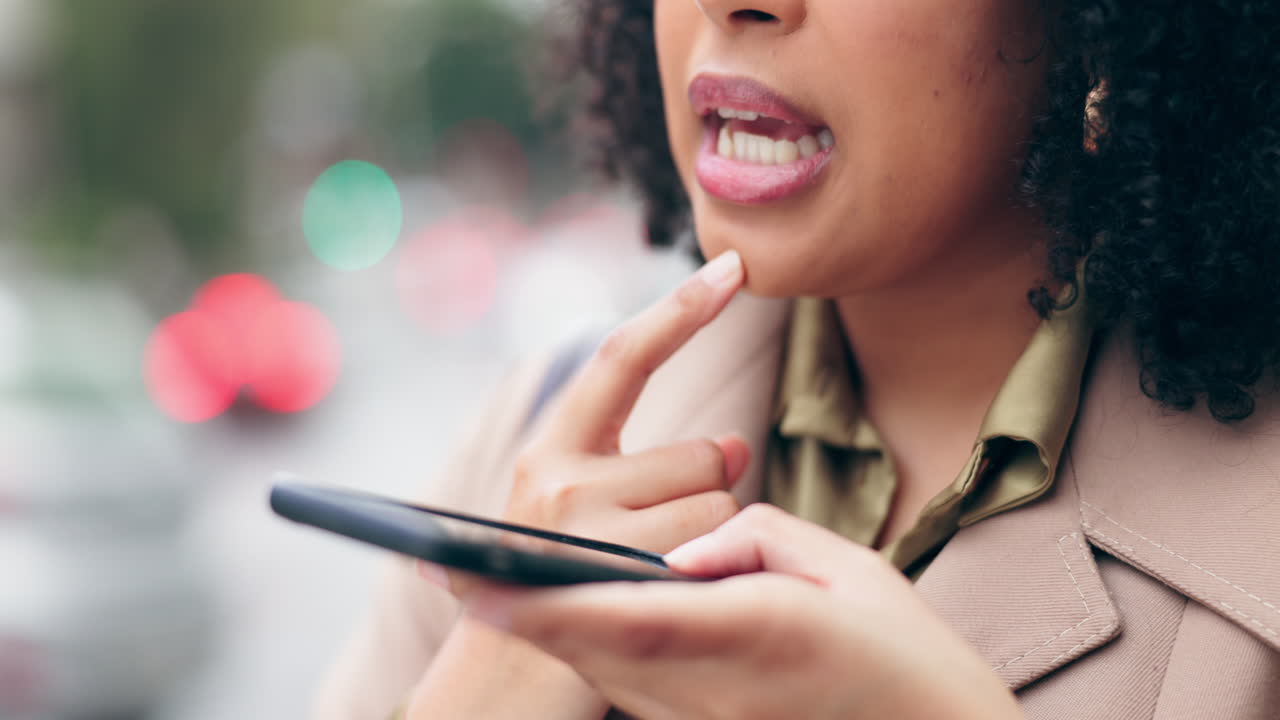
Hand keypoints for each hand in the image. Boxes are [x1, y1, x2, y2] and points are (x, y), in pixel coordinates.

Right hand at [423, 249, 750, 595]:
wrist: (499, 687)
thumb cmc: (552, 589)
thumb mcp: (576, 513)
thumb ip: (645, 466)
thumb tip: (732, 443)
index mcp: (549, 449)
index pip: (622, 358)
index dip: (680, 310)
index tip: (734, 268)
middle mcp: (560, 477)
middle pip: (699, 452)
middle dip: (705, 492)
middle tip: (656, 542)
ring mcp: (588, 529)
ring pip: (716, 500)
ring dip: (708, 539)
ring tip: (652, 576)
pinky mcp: (621, 577)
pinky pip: (714, 547)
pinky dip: (712, 570)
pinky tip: (665, 597)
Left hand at [458, 504, 1024, 719]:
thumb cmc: (903, 652)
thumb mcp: (846, 571)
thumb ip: (755, 542)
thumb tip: (682, 547)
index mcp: (756, 635)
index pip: (628, 618)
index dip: (546, 603)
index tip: (476, 581)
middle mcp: (715, 690)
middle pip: (594, 648)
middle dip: (522, 610)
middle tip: (450, 571)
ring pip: (601, 672)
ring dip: (547, 628)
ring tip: (486, 584)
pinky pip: (626, 687)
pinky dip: (587, 648)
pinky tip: (562, 615)